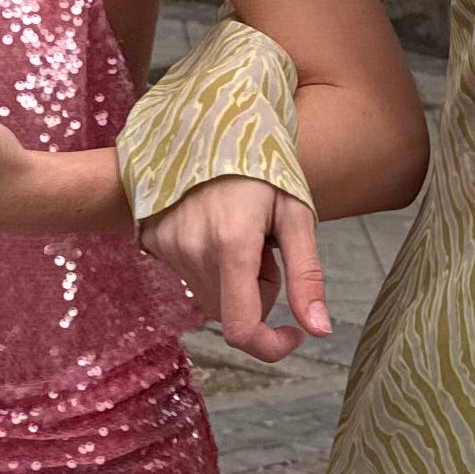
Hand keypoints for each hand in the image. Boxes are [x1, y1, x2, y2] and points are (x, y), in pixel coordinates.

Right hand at [143, 173, 330, 360]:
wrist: (207, 127)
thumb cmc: (260, 167)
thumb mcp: (296, 214)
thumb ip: (307, 275)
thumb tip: (319, 330)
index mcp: (232, 245)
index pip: (241, 329)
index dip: (271, 346)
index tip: (294, 333)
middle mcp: (193, 251)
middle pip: (233, 313)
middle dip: (258, 293)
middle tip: (267, 248)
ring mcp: (169, 248)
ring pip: (212, 298)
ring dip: (234, 281)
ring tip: (241, 232)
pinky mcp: (155, 243)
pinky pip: (191, 278)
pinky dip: (211, 267)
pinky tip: (216, 230)